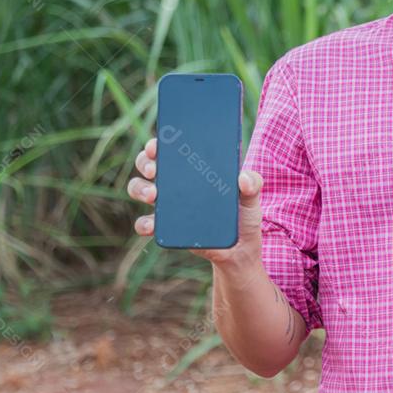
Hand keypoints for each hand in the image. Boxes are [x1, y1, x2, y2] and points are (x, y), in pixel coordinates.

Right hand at [127, 137, 262, 266]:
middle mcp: (176, 183)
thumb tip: (243, 178)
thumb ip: (253, 184)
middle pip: (148, 164)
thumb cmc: (243, 215)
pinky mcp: (166, 228)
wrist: (239, 249)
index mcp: (193, 169)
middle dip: (145, 162)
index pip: (171, 149)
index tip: (157, 145)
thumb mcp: (251, 198)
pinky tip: (152, 225)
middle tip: (154, 170)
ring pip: (139, 188)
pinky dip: (144, 223)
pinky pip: (145, 223)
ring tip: (154, 195)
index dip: (158, 143)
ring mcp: (168, 204)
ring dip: (140, 189)